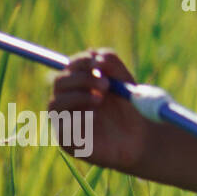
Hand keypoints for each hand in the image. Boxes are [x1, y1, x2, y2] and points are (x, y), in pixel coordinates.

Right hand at [47, 48, 148, 170]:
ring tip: (100, 100)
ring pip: (56, 104)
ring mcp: (65, 120)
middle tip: (105, 84)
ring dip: (78, 97)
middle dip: (82, 79)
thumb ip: (113, 67)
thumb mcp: (126, 85)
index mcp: (81, 84)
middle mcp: (69, 100)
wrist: (140, 139)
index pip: (71, 66)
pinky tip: (94, 118)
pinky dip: (77, 119)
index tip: (97, 62)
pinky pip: (62, 127)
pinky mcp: (67, 141)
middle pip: (60, 82)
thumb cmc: (131, 110)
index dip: (81, 61)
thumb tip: (97, 54)